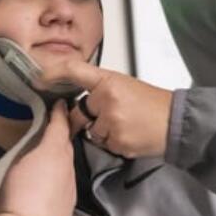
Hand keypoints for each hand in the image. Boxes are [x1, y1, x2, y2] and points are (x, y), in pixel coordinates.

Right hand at [0, 101, 76, 215]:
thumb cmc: (17, 192)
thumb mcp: (16, 160)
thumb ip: (29, 147)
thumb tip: (37, 139)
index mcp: (54, 151)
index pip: (60, 126)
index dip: (59, 114)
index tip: (59, 103)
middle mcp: (68, 167)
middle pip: (66, 146)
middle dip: (61, 136)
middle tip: (51, 129)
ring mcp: (70, 188)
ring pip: (67, 166)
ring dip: (60, 159)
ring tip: (46, 158)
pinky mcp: (68, 205)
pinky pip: (66, 185)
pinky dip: (60, 179)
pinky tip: (48, 185)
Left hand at [37, 61, 172, 157]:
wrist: (176, 122)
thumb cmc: (152, 103)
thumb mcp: (125, 86)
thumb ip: (101, 90)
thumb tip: (81, 99)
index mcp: (109, 81)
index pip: (74, 71)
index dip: (54, 73)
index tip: (39, 78)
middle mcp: (107, 99)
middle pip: (80, 112)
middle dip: (88, 117)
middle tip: (113, 114)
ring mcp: (111, 122)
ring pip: (92, 131)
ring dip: (103, 132)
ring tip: (126, 125)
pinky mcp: (117, 141)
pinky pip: (104, 144)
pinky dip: (114, 142)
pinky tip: (129, 135)